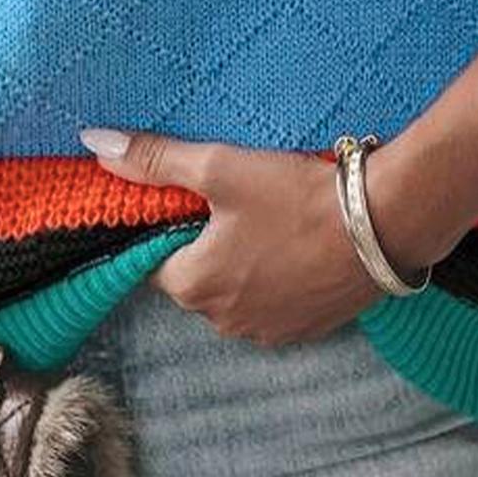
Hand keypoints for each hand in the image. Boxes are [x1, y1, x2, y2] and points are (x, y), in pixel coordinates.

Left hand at [76, 127, 447, 345]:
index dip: (173, 227)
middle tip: (241, 203)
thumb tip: (94, 145)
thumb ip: (154, 160)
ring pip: (236, 294)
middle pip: (196, 279)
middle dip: (209, 246)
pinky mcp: (306, 331)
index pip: (156, 260)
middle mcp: (224, 322)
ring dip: (245, 265)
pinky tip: (300, 246)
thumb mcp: (219, 168)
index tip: (197, 200)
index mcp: (193, 285)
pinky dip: (279, 280)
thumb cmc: (297, 195)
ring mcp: (268, 331)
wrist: (383, 223)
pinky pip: (274, 306)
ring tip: (275, 222)